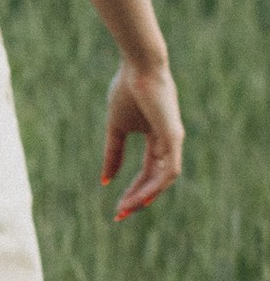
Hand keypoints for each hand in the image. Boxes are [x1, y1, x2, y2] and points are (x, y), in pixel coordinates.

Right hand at [100, 53, 181, 219]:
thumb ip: (113, 153)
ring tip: (127, 208)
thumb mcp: (116, 127)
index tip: (117, 206)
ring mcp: (173, 141)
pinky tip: (142, 197)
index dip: (132, 189)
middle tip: (120, 214)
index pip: (146, 172)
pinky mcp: (174, 137)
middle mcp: (168, 143)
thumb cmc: (126, 90)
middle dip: (138, 198)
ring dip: (145, 196)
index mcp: (156, 139)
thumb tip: (105, 180)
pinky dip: (156, 185)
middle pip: (155, 179)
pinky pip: (169, 169)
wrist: (138, 67)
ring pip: (163, 179)